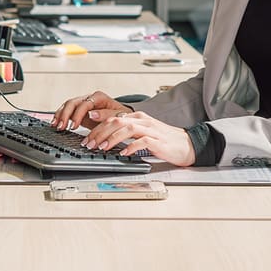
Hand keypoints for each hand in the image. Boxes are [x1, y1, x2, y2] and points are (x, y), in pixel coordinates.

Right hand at [51, 90, 124, 130]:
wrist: (120, 118)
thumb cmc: (121, 116)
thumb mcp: (118, 115)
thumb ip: (106, 114)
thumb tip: (92, 114)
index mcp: (99, 97)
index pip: (85, 104)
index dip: (78, 115)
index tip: (74, 126)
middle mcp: (90, 98)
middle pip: (73, 102)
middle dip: (65, 114)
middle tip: (61, 126)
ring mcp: (83, 103)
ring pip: (68, 105)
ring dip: (60, 115)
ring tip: (56, 126)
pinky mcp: (79, 110)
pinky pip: (66, 110)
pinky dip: (60, 116)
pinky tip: (55, 123)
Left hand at [79, 110, 196, 165]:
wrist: (186, 145)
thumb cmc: (164, 141)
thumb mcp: (143, 133)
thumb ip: (127, 133)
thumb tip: (105, 139)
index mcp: (138, 118)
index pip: (113, 117)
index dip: (97, 126)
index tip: (85, 136)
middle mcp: (143, 120)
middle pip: (116, 120)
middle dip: (99, 132)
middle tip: (88, 143)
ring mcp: (151, 129)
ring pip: (126, 128)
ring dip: (111, 138)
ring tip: (101, 147)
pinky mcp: (158, 141)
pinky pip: (141, 141)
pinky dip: (129, 146)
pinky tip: (122, 153)